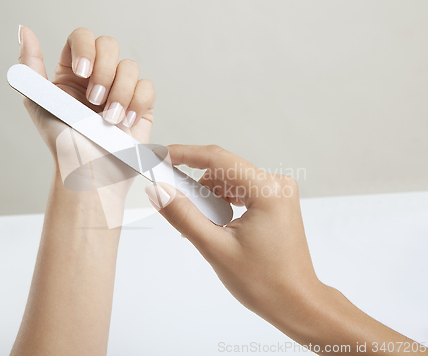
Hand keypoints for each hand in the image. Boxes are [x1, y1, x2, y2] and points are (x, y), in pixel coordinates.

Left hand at [18, 26, 154, 198]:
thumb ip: (30, 66)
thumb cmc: (63, 145)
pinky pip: (147, 88)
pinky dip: (137, 104)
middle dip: (104, 72)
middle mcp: (98, 78)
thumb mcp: (38, 102)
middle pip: (109, 45)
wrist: (89, 174)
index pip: (82, 39)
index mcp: (73, 74)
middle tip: (94, 100)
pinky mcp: (140, 107)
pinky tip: (125, 122)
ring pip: (130, 66)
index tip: (82, 72)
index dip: (86, 48)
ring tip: (109, 119)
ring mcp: (121, 92)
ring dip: (119, 93)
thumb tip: (24, 32)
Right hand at [145, 145, 318, 323]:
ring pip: (230, 181)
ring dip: (208, 197)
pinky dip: (221, 203)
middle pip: (223, 170)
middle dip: (195, 184)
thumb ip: (183, 215)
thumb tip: (160, 190)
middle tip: (172, 199)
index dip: (184, 154)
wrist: (296, 302)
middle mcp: (277, 185)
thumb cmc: (266, 283)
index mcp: (268, 191)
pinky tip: (214, 223)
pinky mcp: (275, 203)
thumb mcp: (215, 248)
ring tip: (201, 225)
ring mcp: (278, 193)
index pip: (217, 159)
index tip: (161, 155)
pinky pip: (240, 191)